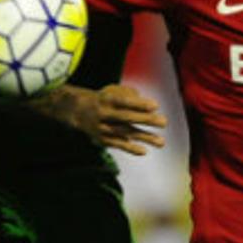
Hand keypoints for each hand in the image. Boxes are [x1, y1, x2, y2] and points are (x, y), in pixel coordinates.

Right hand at [42, 83, 167, 154]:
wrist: (78, 111)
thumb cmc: (104, 99)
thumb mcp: (113, 91)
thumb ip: (130, 94)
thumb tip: (148, 106)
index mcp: (106, 99)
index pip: (124, 101)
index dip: (139, 104)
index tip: (156, 105)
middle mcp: (104, 114)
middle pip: (127, 118)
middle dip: (146, 120)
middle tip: (164, 122)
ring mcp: (103, 128)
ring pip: (125, 133)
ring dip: (144, 138)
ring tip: (161, 142)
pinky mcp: (103, 139)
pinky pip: (118, 145)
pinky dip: (131, 149)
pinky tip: (144, 151)